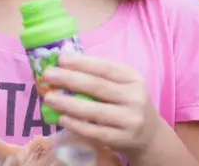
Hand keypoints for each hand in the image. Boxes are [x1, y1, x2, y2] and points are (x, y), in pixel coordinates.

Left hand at [42, 54, 162, 158]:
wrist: (149, 135)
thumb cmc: (127, 102)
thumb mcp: (122, 84)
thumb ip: (98, 73)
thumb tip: (65, 61)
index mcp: (132, 78)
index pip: (106, 67)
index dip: (82, 63)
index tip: (61, 59)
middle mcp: (134, 97)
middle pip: (98, 87)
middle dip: (70, 79)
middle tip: (48, 75)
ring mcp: (129, 120)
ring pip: (94, 111)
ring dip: (68, 104)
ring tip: (49, 98)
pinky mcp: (122, 139)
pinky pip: (95, 131)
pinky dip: (76, 124)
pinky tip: (62, 118)